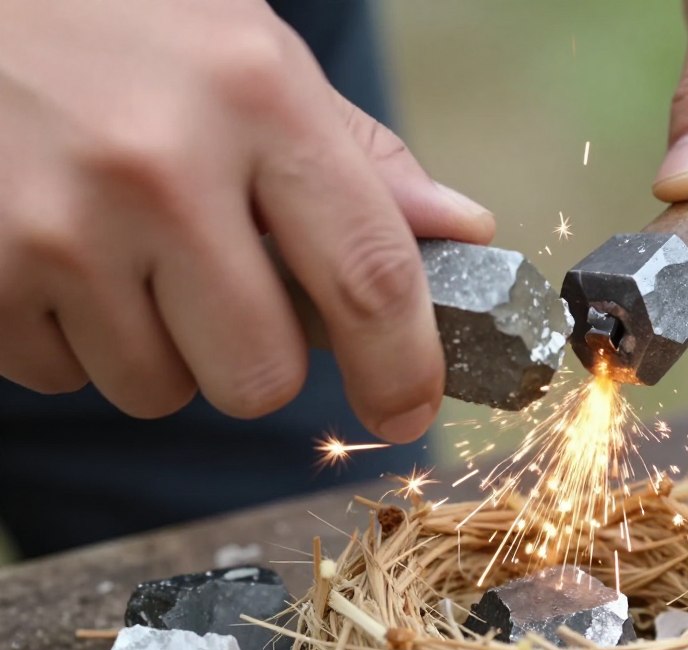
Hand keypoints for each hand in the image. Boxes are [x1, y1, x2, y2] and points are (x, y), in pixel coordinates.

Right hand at [0, 0, 493, 441]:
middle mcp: (162, 165)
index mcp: (260, 99)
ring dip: (161, 348)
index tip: (409, 407)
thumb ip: (362, 159)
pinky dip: (78, 341)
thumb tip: (460, 232)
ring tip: (126, 252)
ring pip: (159, 390)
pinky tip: (62, 254)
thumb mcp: (258, 62)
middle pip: (262, 376)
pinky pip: (67, 379)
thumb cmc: (132, 33)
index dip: (403, 367)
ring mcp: (60, 225)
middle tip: (222, 290)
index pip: (370, 276)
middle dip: (256, 359)